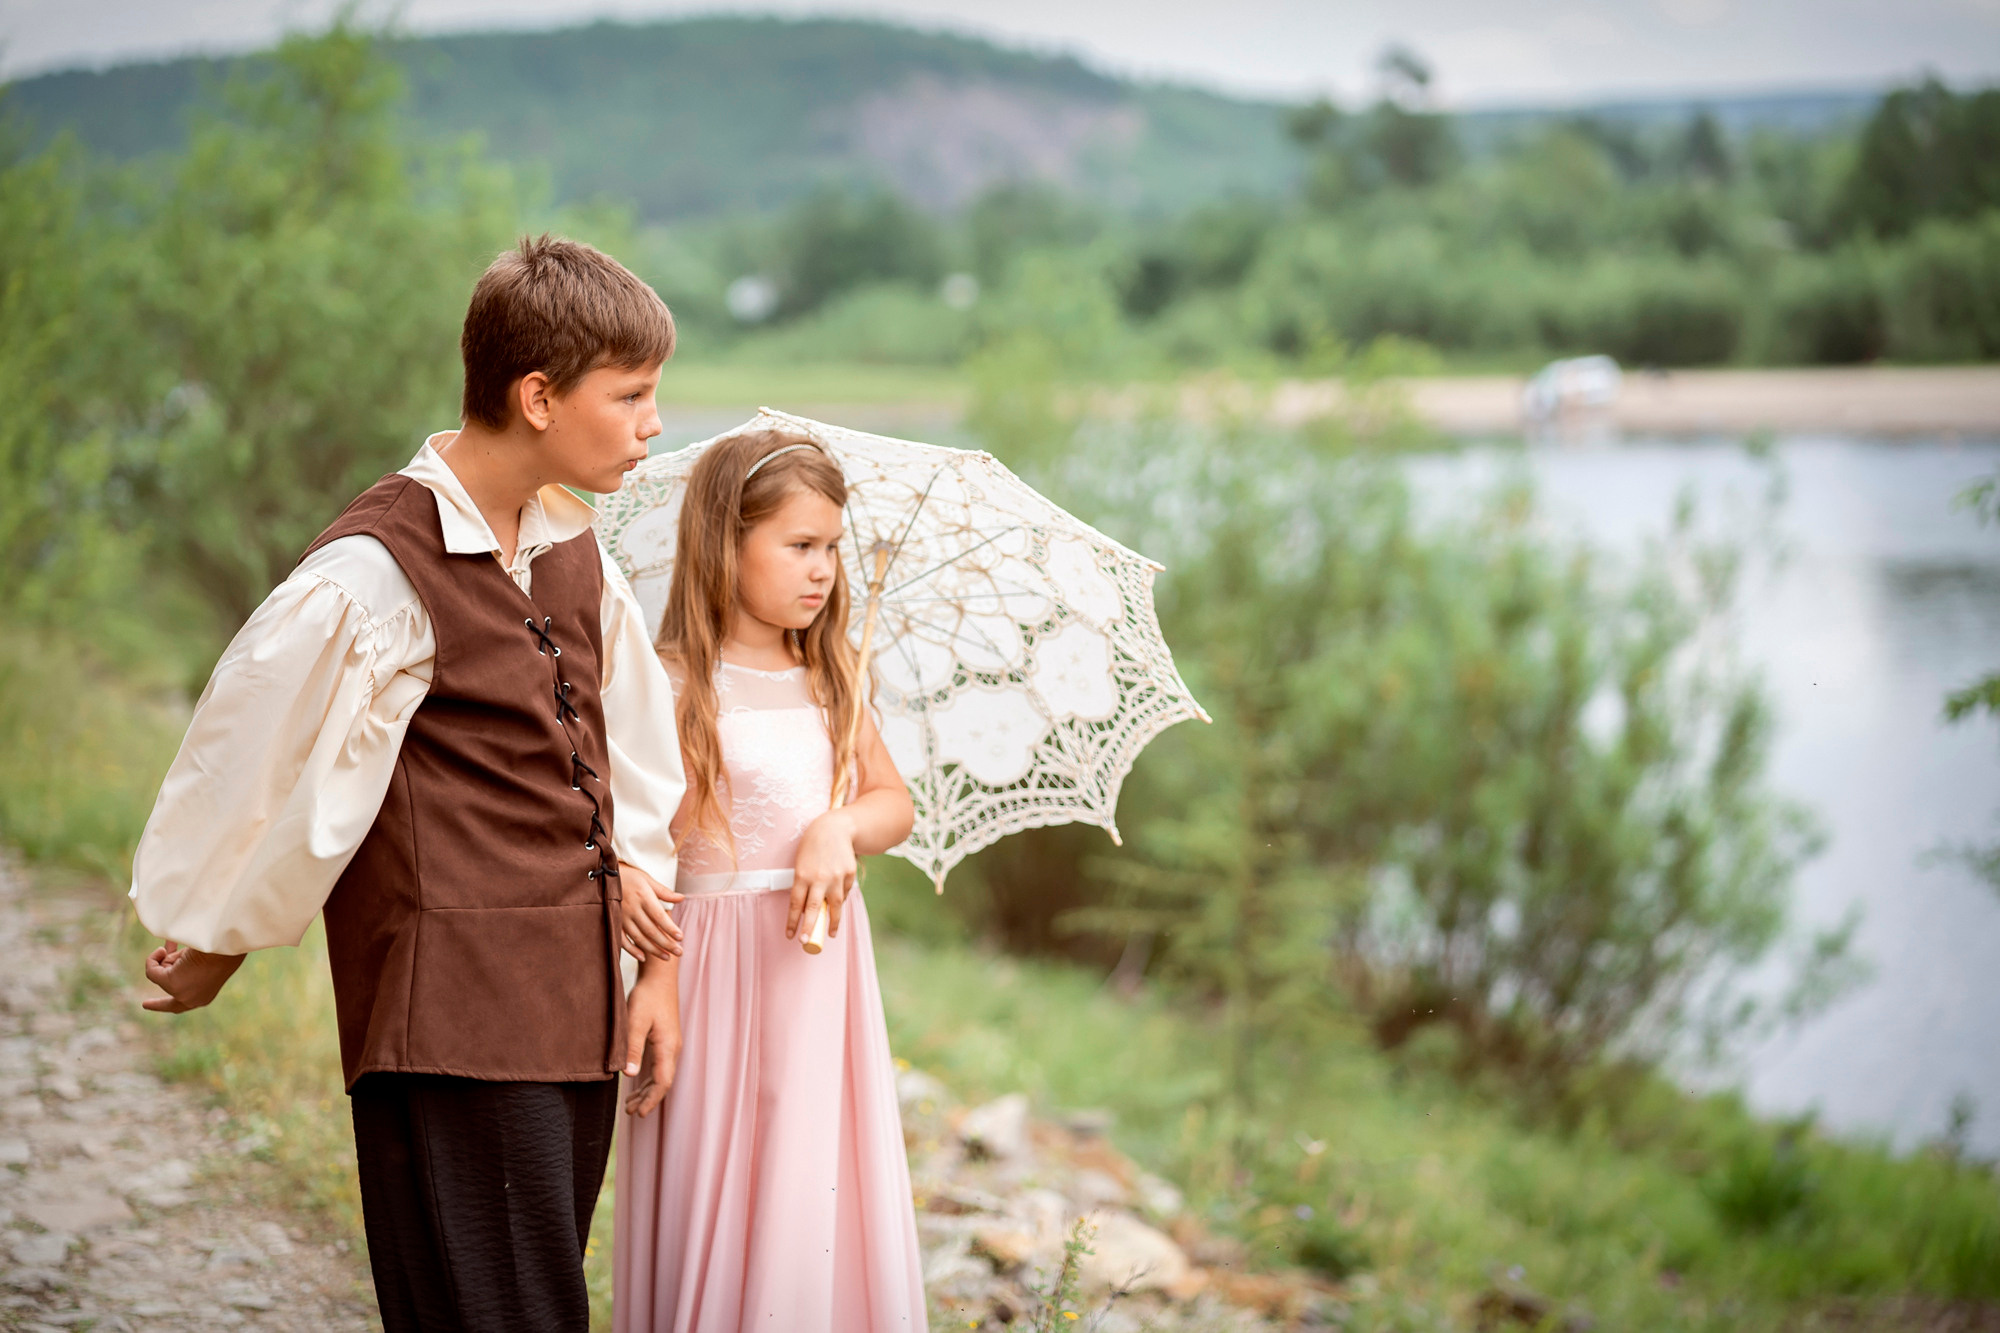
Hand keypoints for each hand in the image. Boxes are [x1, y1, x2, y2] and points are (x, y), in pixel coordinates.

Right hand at [141, 943, 245, 1012]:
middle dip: (157, 1005)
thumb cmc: (217, 949)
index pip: (186, 1004)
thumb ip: (179, 962)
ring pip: (161, 975)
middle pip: (173, 1006)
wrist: (223, 947)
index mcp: (205, 994)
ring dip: (169, 959)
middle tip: (145, 1004)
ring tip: (185, 951)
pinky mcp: (171, 983)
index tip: (158, 1007)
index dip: (172, 1005)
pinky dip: (153, 958)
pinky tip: (162, 949)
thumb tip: (163, 953)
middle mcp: (194, 1000)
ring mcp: (181, 994)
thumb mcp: (197, 959)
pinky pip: (152, 971)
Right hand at [619, 862, 683, 959]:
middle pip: (651, 930)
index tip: (681, 937)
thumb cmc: (629, 876)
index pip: (659, 916)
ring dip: (653, 949)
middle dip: (666, 943)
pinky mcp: (613, 922)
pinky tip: (643, 957)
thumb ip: (664, 891)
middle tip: (679, 952)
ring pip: (638, 937)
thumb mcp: (647, 879)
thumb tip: (681, 898)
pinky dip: (632, 950)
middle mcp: (632, 908)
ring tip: (666, 957)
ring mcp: (621, 917)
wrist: (602, 875)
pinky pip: (622, 940)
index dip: (670, 928)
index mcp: (643, 896)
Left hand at [622, 964, 681, 1116]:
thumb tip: (629, 1076)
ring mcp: (671, 1044)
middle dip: (648, 1099)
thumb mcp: (635, 1022)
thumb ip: (632, 1048)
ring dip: (647, 1090)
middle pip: (663, 1082)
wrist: (660, 977)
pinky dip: (649, 1079)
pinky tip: (637, 1083)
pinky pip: (660, 1066)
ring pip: (661, 1075)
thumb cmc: (647, 997)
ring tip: (630, 1104)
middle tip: (630, 1113)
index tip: (639, 1114)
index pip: (662, 1082)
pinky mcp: (665, 1039)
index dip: (651, 1100)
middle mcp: (673, 1048)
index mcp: (668, 1047)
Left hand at [787, 811, 856, 942]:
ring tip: (831, 934)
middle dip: (809, 928)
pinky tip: (838, 902)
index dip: (792, 921)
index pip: (796, 904)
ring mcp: (836, 877)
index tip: (790, 935)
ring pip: (835, 906)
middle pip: (814, 908)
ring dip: (833, 922)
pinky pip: (844, 893)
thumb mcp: (802, 863)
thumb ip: (804, 885)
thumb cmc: (812, 847)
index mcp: (802, 875)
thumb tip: (808, 910)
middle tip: (805, 942)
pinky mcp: (849, 874)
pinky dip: (841, 899)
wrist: (834, 828)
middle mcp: (819, 877)